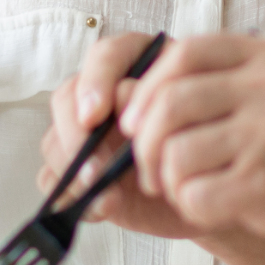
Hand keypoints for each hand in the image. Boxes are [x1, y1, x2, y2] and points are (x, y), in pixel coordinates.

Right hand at [38, 32, 190, 237]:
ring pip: (55, 140)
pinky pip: (53, 179)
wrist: (211, 184)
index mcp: (138, 65)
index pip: (105, 56)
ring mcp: (87, 132)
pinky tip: (103, 208)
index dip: (95, 82)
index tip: (95, 116)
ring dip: (73, 171)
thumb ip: (158, 100)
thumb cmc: (207, 139)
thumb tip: (120, 96)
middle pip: (67, 98)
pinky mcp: (77, 170)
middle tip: (96, 169)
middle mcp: (105, 93)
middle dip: (76, 135)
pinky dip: (70, 196)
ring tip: (109, 196)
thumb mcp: (193, 115)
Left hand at [119, 33, 264, 258]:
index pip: (183, 53)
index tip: (142, 120)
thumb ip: (247, 82)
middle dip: (144, 142)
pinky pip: (195, 197)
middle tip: (151, 170)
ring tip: (193, 192)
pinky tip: (221, 209)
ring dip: (170, 182)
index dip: (149, 87)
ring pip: (175, 154)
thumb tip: (158, 94)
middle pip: (168, 102)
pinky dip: (195, 209)